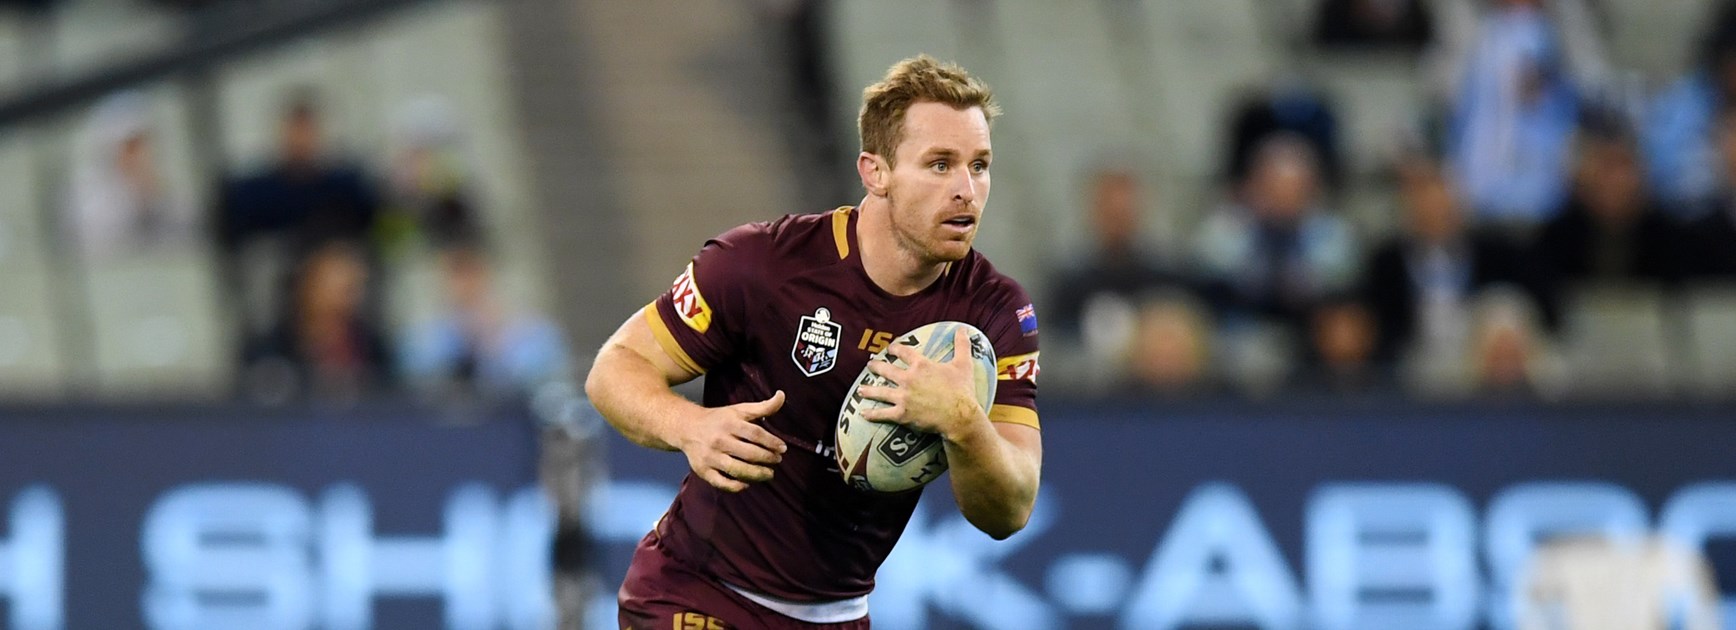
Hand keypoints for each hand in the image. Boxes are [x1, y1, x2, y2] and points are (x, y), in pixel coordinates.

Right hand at [677, 391, 787, 491]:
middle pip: (749, 453)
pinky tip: (747, 483)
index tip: (783, 448)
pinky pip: (722, 483)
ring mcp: (711, 457)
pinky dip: (736, 486)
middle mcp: (720, 440)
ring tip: (769, 474)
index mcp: (730, 423)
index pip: (756, 434)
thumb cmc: (719, 419)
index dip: (772, 442)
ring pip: (738, 470)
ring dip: (757, 474)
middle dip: (768, 459)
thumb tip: (782, 395)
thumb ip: (763, 406)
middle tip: (777, 461)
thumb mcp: (739, 410)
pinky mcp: (703, 470)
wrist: (686, 427)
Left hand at [856, 328, 982, 438]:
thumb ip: (961, 344)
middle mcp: (908, 379)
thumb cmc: (962, 390)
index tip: (890, 349)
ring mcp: (903, 397)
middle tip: (870, 365)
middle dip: (877, 366)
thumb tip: (963, 328)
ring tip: (861, 389)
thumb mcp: (963, 364)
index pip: (903, 352)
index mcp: (921, 365)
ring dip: (869, 390)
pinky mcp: (902, 414)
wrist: (959, 416)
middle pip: (887, 370)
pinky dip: (873, 414)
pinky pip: (883, 414)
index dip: (895, 349)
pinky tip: (863, 413)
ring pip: (881, 391)